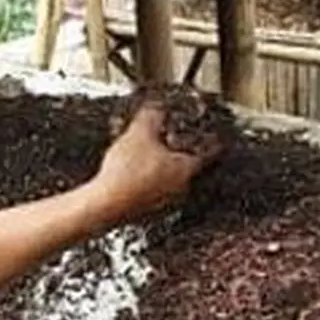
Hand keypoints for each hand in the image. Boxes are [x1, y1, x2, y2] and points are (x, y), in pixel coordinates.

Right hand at [88, 101, 220, 225]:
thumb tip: (156, 106)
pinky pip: (152, 191)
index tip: (215, 136)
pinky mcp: (147, 212)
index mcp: (186, 169)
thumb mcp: (139, 133)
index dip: (211, 141)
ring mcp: (165, 204)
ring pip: (168, 179)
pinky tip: (129, 172)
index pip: (209, 153)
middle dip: (177, 151)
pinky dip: (146, 180)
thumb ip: (152, 116)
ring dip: (160, 166)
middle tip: (168, 139)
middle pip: (187, 165)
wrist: (104, 206)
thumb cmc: (126, 173)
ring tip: (144, 153)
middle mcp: (180, 189)